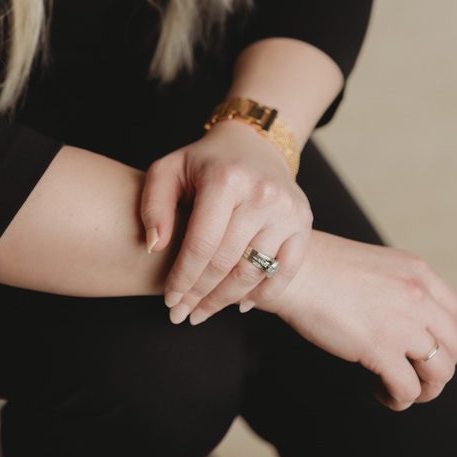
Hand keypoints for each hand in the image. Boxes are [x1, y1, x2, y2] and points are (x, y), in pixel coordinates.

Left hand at [141, 121, 311, 318]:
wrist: (253, 143)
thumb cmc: (204, 162)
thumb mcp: (168, 171)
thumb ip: (154, 205)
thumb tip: (155, 246)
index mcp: (225, 179)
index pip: (201, 244)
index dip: (183, 278)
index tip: (169, 299)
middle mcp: (261, 193)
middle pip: (226, 262)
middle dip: (199, 295)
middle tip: (182, 314)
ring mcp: (286, 209)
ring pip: (253, 272)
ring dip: (225, 300)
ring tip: (203, 312)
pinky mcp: (303, 221)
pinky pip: (285, 271)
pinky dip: (263, 294)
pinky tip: (240, 304)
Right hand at [263, 229, 456, 409]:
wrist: (291, 270)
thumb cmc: (317, 266)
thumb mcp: (372, 265)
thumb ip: (395, 287)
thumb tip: (401, 321)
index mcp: (416, 271)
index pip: (454, 313)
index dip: (444, 338)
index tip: (423, 348)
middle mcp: (417, 295)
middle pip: (454, 345)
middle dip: (438, 367)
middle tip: (413, 375)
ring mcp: (402, 322)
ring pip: (440, 372)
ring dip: (424, 389)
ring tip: (397, 388)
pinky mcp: (380, 349)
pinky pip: (409, 389)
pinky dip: (399, 399)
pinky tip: (380, 392)